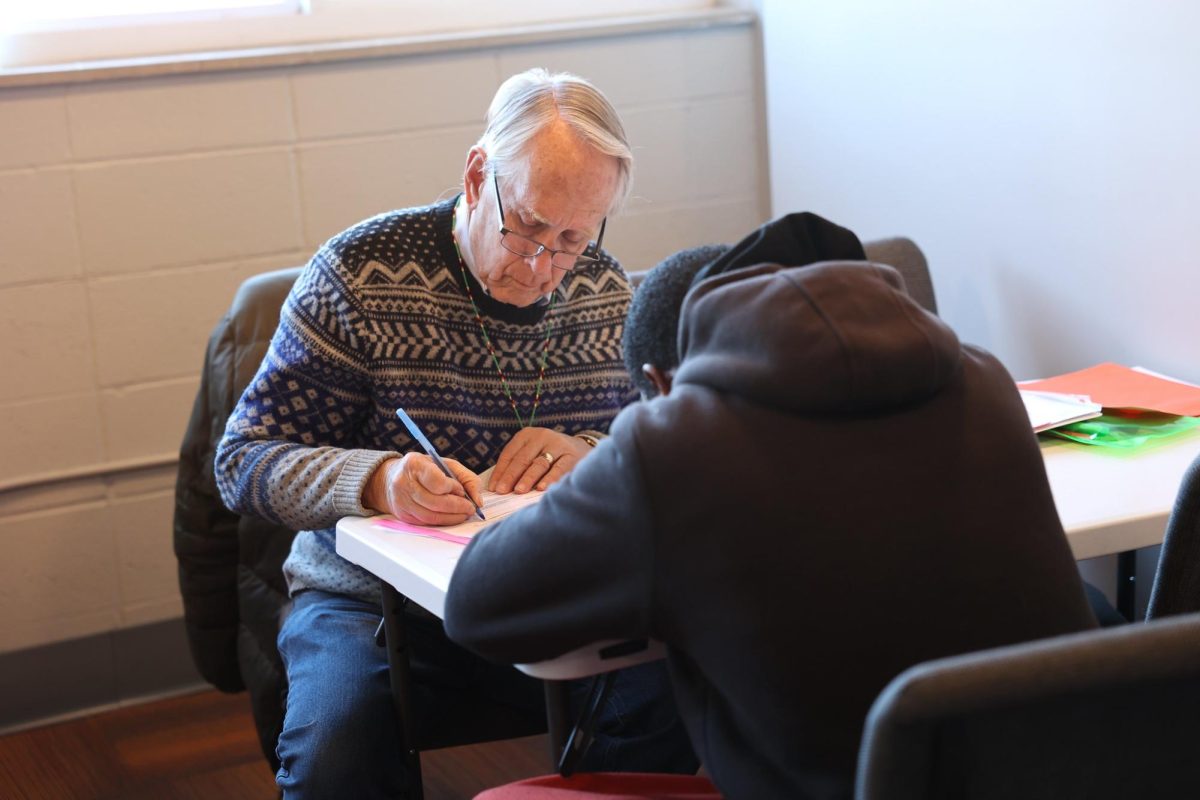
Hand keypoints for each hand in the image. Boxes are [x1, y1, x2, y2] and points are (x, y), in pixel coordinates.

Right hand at [362, 453, 482, 525]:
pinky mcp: (402, 514)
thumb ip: (467, 478)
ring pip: (431, 516)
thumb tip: (478, 501)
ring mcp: (401, 500)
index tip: (461, 490)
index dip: (452, 488)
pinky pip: (426, 522)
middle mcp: (403, 482)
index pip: (436, 481)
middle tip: (471, 508)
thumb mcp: (446, 464)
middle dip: (457, 507)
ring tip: (464, 514)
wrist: (393, 478)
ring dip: (452, 517)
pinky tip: (451, 517)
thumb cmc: (425, 469)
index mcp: (414, 464)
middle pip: (435, 502)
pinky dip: (443, 522)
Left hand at [489, 427, 594, 493]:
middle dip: (510, 476)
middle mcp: (541, 436)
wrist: (580, 449)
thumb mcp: (532, 452)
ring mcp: (557, 445)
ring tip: (519, 490)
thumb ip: (518, 466)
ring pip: (539, 463)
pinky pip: (558, 469)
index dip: (500, 471)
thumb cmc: (548, 455)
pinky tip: (541, 488)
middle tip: (502, 491)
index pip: (509, 454)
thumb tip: (500, 487)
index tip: (493, 488)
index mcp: (526, 435)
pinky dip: (549, 479)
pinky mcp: (571, 456)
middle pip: (522, 459)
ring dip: (527, 478)